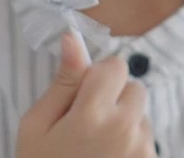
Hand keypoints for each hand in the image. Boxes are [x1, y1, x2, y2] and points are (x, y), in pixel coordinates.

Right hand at [15, 31, 156, 156]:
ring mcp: (142, 153)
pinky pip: (147, 145)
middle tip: (88, 126)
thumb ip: (63, 81)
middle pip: (134, 88)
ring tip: (96, 153)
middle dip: (115, 99)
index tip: (83, 98)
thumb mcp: (36, 126)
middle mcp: (125, 129)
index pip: (116, 65)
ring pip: (141, 118)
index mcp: (93, 112)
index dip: (98, 78)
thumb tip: (73, 38)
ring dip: (125, 126)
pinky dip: (132, 150)